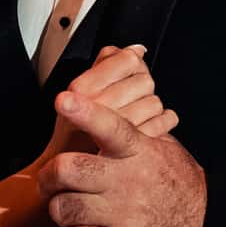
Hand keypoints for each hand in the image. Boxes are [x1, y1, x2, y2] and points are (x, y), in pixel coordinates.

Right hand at [38, 44, 178, 164]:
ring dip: (149, 108)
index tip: (125, 74)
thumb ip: (105, 66)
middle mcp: (98, 106)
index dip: (132, 64)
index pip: (127, 60)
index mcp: (81, 90)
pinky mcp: (133, 148)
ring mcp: (117, 129)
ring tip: (135, 117)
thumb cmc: (73, 135)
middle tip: (127, 100)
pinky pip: (162, 123)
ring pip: (154, 102)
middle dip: (140, 88)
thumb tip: (135, 48)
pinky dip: (161, 124)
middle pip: (144, 81)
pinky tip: (148, 127)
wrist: (64, 177)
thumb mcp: (79, 95)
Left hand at [38, 88, 205, 226]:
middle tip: (48, 180)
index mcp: (140, 153)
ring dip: (59, 210)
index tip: (64, 100)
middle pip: (69, 169)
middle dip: (49, 175)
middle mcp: (129, 183)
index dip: (86, 113)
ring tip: (69, 209)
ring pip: (64, 208)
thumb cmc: (179, 189)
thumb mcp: (167, 150)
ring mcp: (123, 217)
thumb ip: (138, 127)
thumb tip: (114, 94)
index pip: (111, 128)